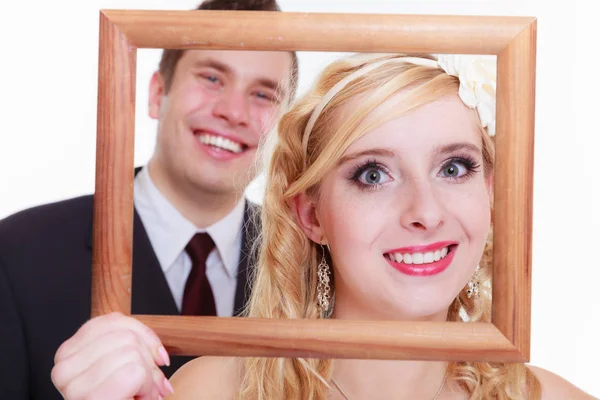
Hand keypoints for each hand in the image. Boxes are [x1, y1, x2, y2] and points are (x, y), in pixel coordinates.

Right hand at [51, 312, 173, 399]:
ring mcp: (73, 386)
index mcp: (67, 354)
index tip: (157, 357)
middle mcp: (63, 369)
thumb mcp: (123, 367)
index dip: (144, 335)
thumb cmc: (123, 399)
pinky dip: (147, 385)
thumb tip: (158, 354)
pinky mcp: (90, 399)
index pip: (111, 321)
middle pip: (125, 336)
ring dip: (148, 377)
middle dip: (148, 360)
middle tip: (147, 386)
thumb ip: (131, 347)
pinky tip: (139, 398)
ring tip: (140, 395)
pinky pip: (133, 371)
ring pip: (131, 352)